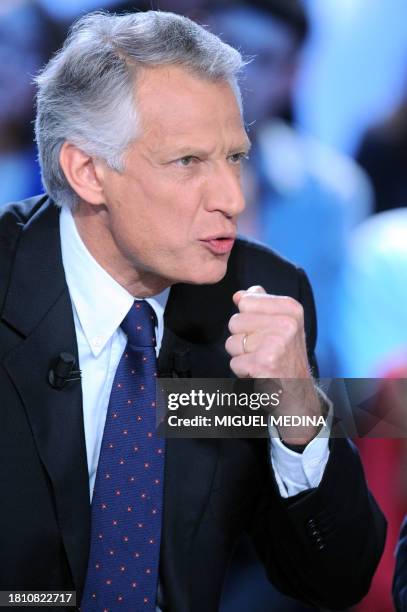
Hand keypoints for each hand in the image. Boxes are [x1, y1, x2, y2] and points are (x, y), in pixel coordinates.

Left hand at [225, 286, 321, 444]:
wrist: (299, 394)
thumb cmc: (287, 359)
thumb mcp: (282, 324)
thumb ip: (260, 304)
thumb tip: (240, 294)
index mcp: (291, 309)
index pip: (245, 301)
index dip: (249, 319)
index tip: (265, 331)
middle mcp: (286, 324)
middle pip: (235, 322)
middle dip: (242, 338)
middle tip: (262, 349)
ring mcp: (276, 344)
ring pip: (232, 342)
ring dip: (241, 355)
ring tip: (261, 360)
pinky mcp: (264, 364)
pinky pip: (234, 362)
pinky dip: (242, 371)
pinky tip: (259, 372)